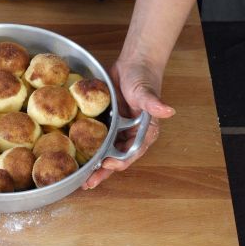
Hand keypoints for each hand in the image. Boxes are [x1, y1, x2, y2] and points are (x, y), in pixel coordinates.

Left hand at [82, 57, 175, 188]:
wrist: (134, 62)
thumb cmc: (143, 77)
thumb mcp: (145, 91)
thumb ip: (153, 103)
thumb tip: (168, 110)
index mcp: (144, 133)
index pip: (130, 153)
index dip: (118, 162)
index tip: (105, 164)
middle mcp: (131, 134)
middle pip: (116, 158)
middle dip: (102, 171)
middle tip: (86, 183)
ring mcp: (118, 129)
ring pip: (105, 151)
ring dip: (93, 163)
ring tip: (78, 175)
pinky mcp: (108, 122)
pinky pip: (97, 137)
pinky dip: (88, 146)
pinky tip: (76, 154)